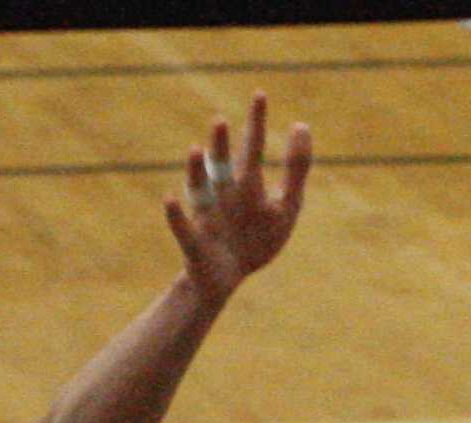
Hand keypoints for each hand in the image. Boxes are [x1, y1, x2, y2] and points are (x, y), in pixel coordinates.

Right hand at [164, 93, 312, 303]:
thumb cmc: (255, 239)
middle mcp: (223, 196)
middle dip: (222, 146)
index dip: (257, 124)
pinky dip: (175, 215)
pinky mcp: (195, 243)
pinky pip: (183, 227)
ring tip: (196, 149)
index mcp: (246, 185)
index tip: (260, 94)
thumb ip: (296, 168)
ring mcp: (208, 217)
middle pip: (223, 166)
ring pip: (200, 190)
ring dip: (196, 171)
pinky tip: (168, 198)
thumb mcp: (286, 206)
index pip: (253, 149)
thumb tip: (302, 124)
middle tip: (222, 120)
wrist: (227, 280)